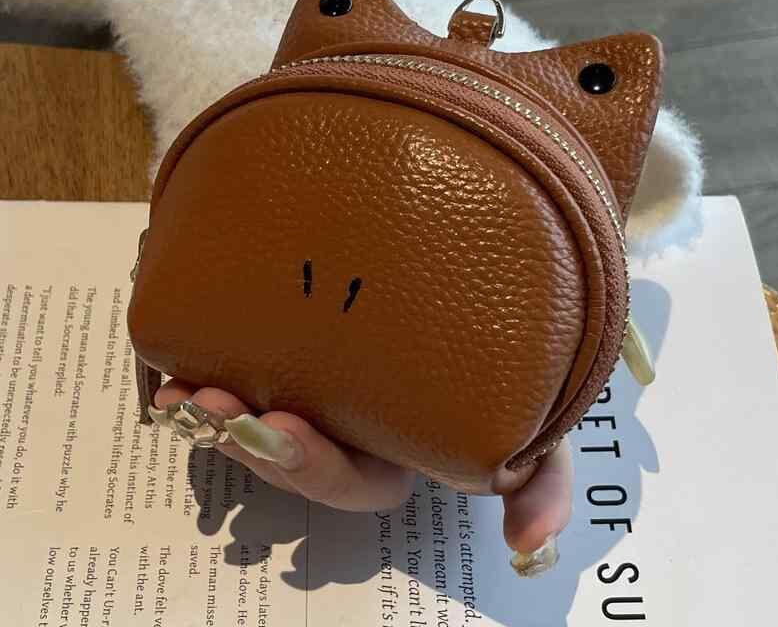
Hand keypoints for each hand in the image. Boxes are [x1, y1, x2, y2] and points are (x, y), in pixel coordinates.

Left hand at [153, 381, 572, 559]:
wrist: (483, 289)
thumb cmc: (507, 361)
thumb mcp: (535, 420)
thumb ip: (539, 479)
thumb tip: (528, 546)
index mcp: (396, 451)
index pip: (351, 481)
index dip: (310, 466)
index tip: (277, 426)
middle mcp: (349, 426)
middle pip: (288, 454)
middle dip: (246, 440)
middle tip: (214, 409)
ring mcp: (317, 384)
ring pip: (255, 416)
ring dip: (211, 414)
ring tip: (182, 393)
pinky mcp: (294, 345)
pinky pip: (243, 368)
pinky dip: (205, 365)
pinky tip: (179, 357)